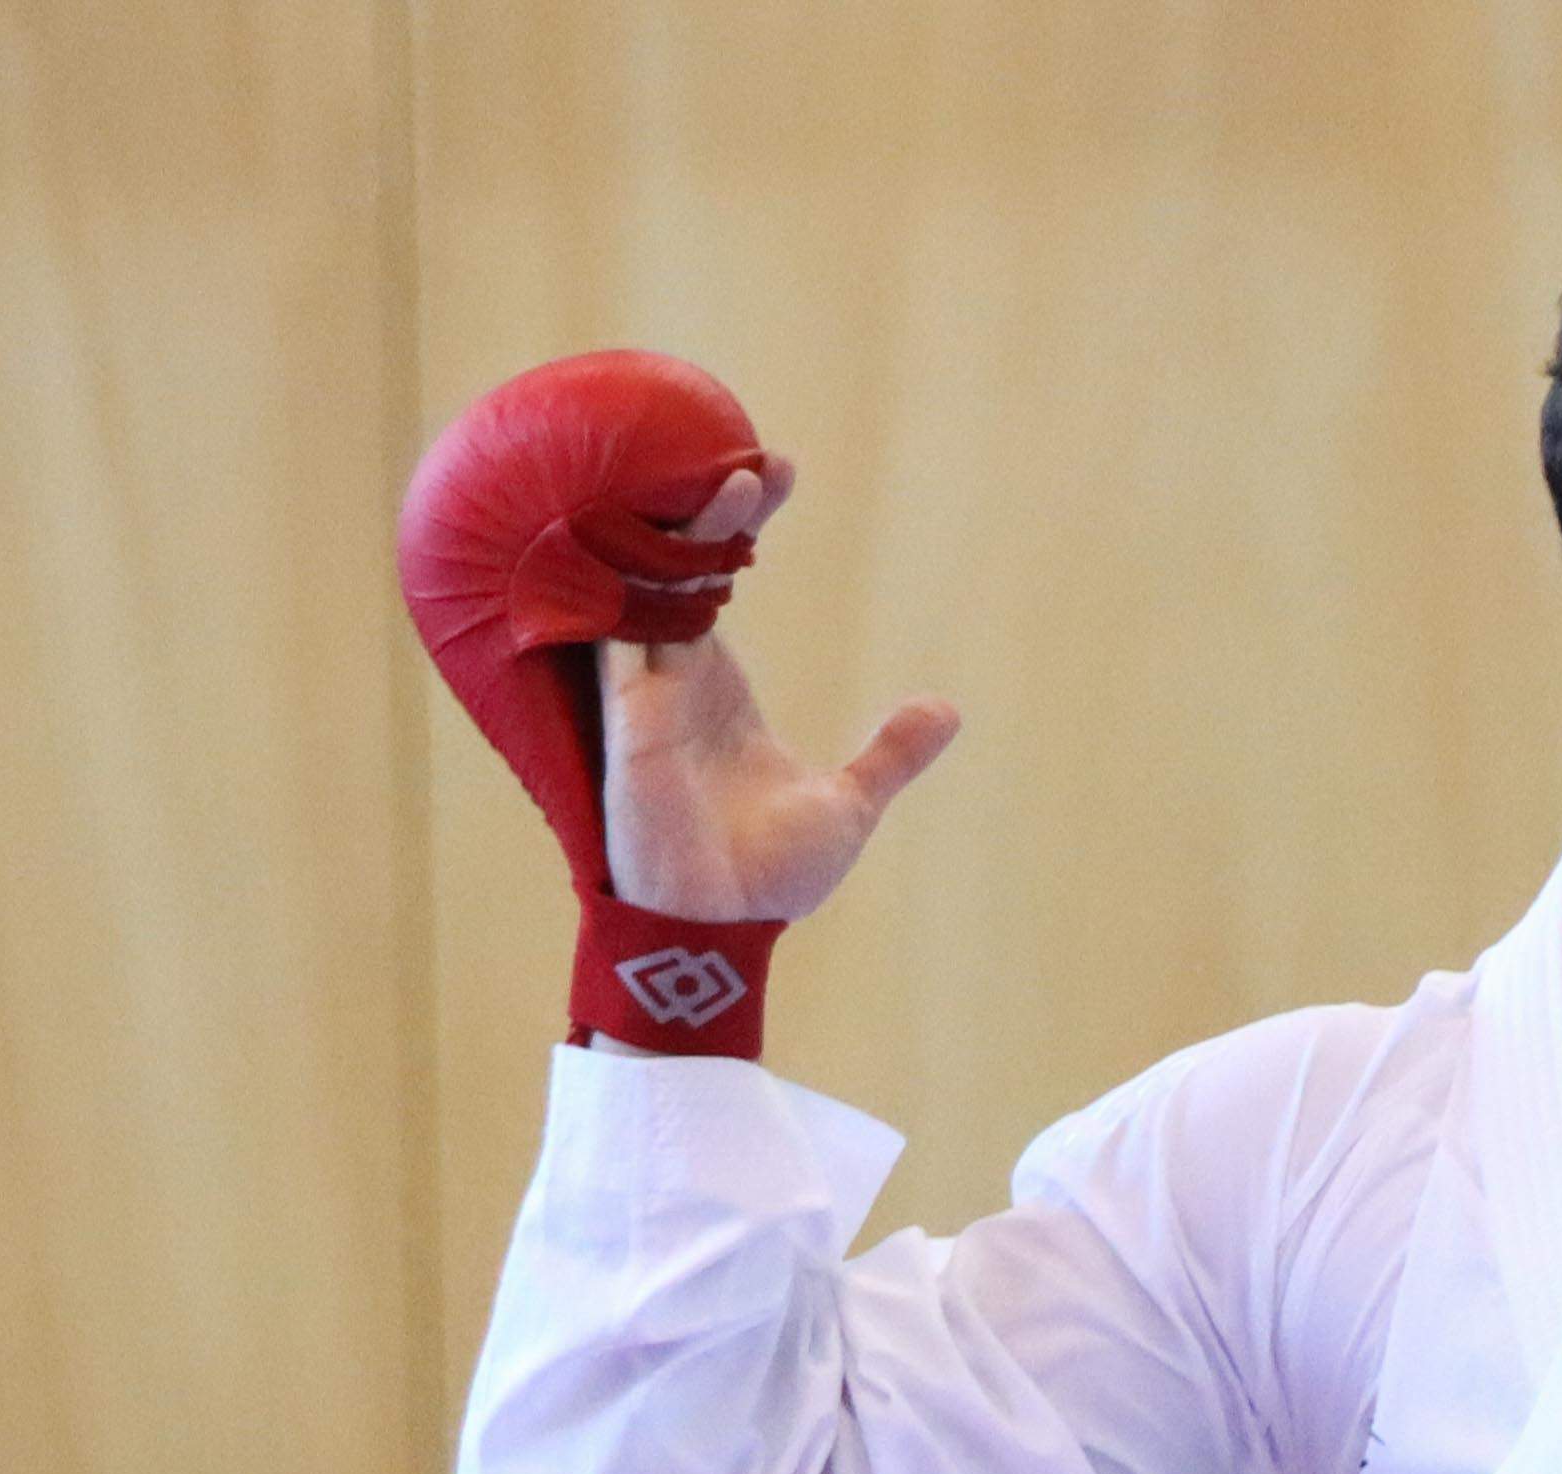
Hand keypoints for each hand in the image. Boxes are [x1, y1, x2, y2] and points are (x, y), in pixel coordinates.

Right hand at [597, 465, 959, 924]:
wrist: (724, 928)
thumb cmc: (768, 874)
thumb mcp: (848, 801)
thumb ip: (890, 753)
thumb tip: (946, 710)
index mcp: (717, 684)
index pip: (718, 575)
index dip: (740, 521)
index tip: (772, 467)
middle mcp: (675, 674)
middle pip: (681, 564)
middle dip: (712, 508)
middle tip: (756, 457)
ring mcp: (647, 693)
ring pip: (648, 587)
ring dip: (682, 533)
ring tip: (733, 477)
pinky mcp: (632, 721)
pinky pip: (616, 636)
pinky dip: (625, 587)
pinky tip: (639, 532)